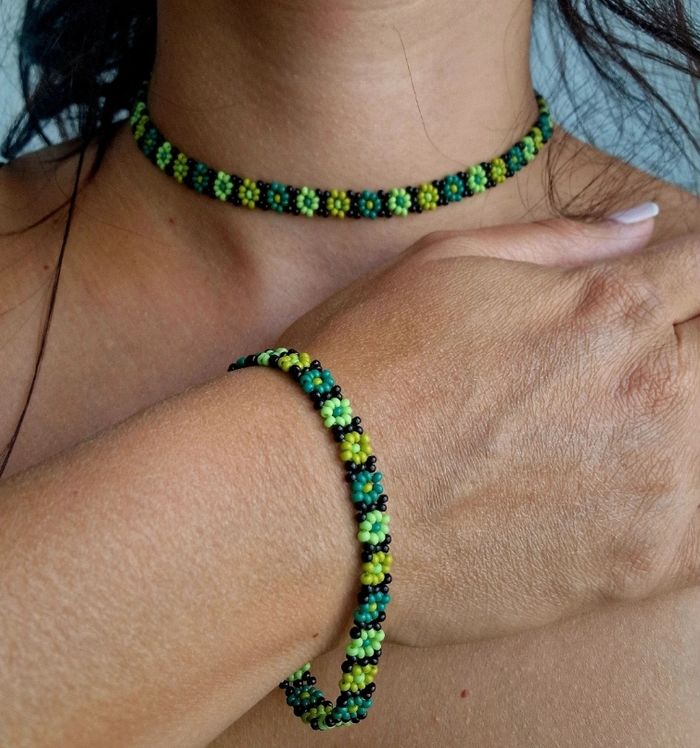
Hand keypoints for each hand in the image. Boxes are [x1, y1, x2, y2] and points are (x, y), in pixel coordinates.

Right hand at [275, 215, 699, 646]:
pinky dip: (679, 504)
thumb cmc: (360, 368)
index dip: (693, 278)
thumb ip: (560, 241)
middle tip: (603, 372)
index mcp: (607, 306)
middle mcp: (650, 388)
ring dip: (676, 424)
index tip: (670, 297)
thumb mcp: (440, 265)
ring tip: (590, 434)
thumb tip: (644, 226)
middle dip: (683, 347)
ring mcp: (653, 484)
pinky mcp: (635, 566)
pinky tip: (616, 494)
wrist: (312, 495)